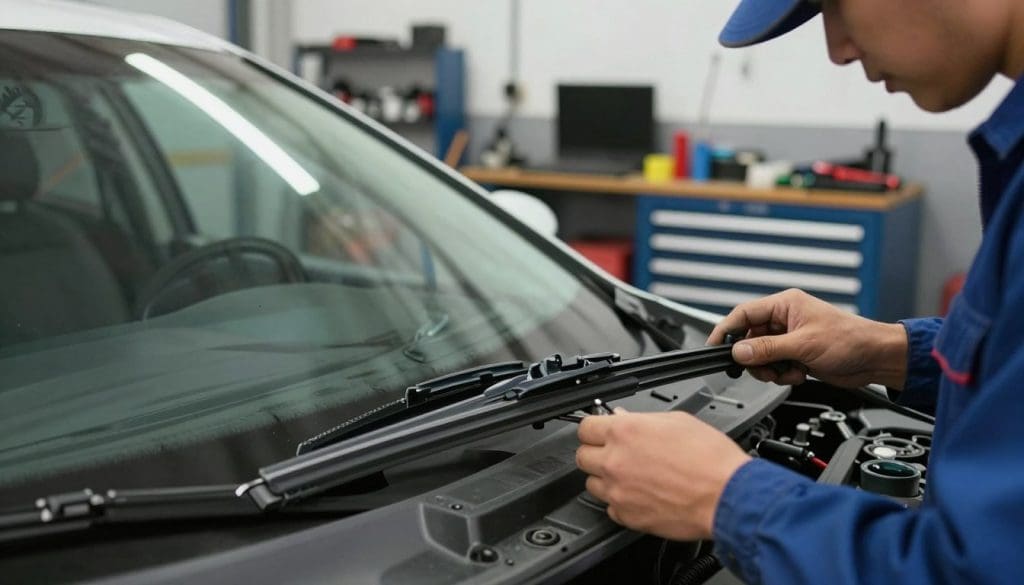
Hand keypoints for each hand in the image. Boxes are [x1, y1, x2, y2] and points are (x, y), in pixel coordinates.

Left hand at [575, 409, 750, 540]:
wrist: (728, 496)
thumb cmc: (710, 458)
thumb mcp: (677, 421)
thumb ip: (642, 419)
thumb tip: (624, 418)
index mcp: (625, 432)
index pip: (585, 427)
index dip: (594, 428)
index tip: (600, 431)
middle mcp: (615, 462)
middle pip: (582, 457)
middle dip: (596, 453)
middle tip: (615, 453)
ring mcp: (618, 492)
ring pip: (592, 484)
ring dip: (606, 479)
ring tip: (631, 476)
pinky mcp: (628, 516)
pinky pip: (610, 508)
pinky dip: (621, 502)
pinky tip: (640, 495)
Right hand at [707, 288, 908, 388]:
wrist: (876, 359)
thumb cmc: (850, 340)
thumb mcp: (803, 345)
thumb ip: (766, 349)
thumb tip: (738, 351)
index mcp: (785, 305)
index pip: (743, 314)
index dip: (726, 330)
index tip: (714, 347)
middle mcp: (785, 319)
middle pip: (749, 339)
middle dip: (754, 358)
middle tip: (763, 368)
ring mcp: (790, 338)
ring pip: (761, 355)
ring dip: (770, 369)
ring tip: (788, 371)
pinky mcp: (796, 354)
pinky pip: (774, 366)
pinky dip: (782, 374)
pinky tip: (798, 374)